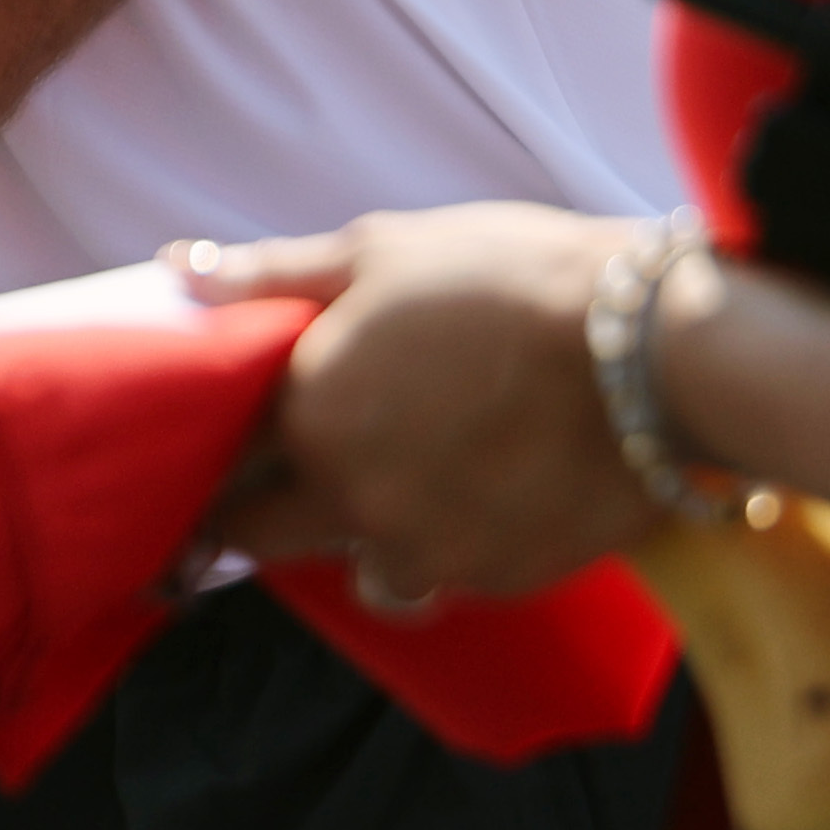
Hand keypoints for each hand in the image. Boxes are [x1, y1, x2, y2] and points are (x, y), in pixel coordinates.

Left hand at [180, 206, 668, 598]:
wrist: (653, 349)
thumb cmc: (503, 278)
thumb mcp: (375, 251)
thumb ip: (268, 275)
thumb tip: (176, 272)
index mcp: (310, 421)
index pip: (223, 458)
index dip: (220, 444)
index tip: (228, 438)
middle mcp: (357, 503)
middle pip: (266, 537)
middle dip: (262, 512)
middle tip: (289, 473)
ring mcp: (435, 552)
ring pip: (367, 574)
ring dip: (366, 541)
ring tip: (401, 485)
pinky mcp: (509, 578)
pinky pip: (452, 578)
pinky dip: (451, 548)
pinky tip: (480, 493)